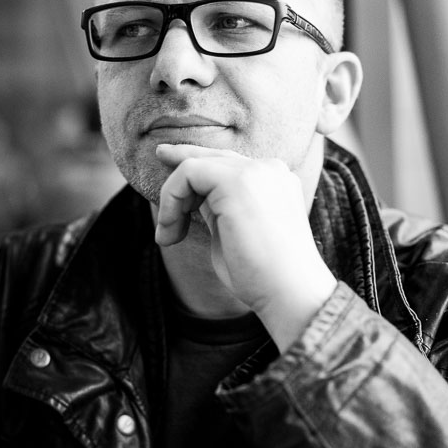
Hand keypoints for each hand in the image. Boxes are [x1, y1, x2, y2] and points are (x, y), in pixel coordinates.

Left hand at [154, 143, 336, 350]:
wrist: (288, 292)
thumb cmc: (262, 277)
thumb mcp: (234, 233)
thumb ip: (218, 209)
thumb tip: (192, 200)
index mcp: (274, 182)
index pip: (229, 164)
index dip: (198, 165)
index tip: (175, 181)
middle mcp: (269, 169)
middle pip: (213, 157)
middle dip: (181, 163)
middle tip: (158, 155)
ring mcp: (256, 171)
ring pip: (195, 165)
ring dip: (171, 199)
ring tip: (167, 234)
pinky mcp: (237, 180)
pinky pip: (188, 173)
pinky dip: (171, 199)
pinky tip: (170, 229)